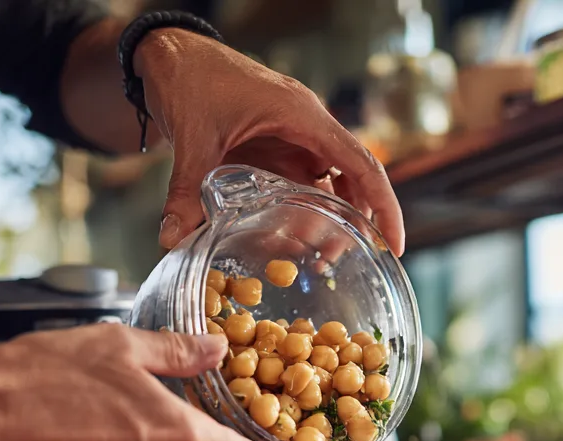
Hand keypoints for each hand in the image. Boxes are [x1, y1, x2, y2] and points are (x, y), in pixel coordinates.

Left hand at [133, 31, 404, 255]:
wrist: (170, 56)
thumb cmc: (191, 78)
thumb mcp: (193, 137)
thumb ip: (187, 191)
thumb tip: (173, 239)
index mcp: (302, 117)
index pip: (362, 164)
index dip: (384, 206)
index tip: (393, 245)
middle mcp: (307, 127)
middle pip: (353, 179)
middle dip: (357, 222)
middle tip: (343, 262)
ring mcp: (293, 138)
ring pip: (330, 184)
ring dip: (331, 219)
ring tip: (321, 258)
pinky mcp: (277, 148)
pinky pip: (304, 183)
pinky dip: (305, 211)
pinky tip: (295, 238)